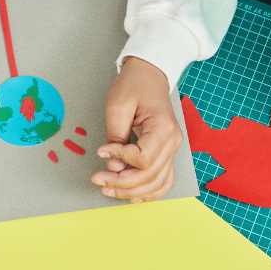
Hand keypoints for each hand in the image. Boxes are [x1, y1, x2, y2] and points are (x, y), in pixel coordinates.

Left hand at [92, 57, 182, 202]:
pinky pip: (164, 180)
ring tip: (109, 190)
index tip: (101, 151)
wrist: (149, 74)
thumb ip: (116, 138)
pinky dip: (150, 191)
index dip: (120, 159)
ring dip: (133, 191)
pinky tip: (132, 195)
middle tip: (98, 180)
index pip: (142, 158)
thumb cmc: (134, 85)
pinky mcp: (168, 151)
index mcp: (163, 128)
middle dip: (121, 183)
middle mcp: (172, 141)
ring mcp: (173, 148)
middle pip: (149, 175)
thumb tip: (113, 165)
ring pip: (158, 183)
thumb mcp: (118, 107)